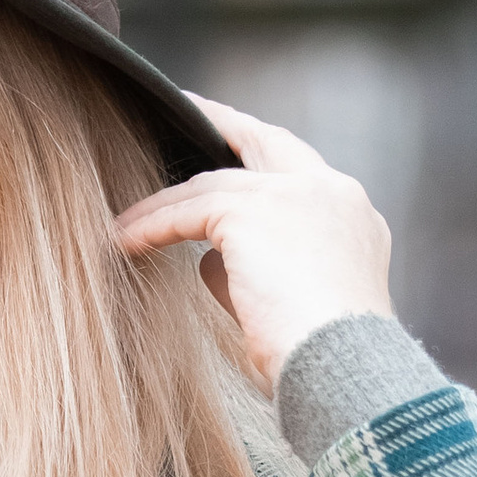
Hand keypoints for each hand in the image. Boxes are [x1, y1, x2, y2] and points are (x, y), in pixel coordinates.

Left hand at [114, 96, 395, 392]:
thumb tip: (206, 262)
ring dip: (164, 206)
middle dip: (221, 125)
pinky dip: (152, 227)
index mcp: (352, 218)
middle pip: (264, 141)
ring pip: (213, 185)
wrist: (343, 368)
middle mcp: (332, 194)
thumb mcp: (293, 308)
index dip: (262, 157)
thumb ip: (253, 275)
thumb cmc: (321, 362)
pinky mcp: (254, 212)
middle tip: (185, 108)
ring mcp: (295, 195)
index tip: (231, 148)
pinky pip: (188, 212)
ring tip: (126, 223)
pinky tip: (124, 242)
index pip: (300, 171)